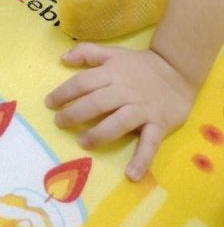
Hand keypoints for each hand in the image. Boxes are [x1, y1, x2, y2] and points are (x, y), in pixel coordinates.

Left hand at [46, 43, 195, 180]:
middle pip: (97, 102)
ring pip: (119, 122)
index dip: (65, 92)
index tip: (49, 103)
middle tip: (59, 123)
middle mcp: (125, 90)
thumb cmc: (138, 64)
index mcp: (112, 73)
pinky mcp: (159, 124)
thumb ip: (87, 52)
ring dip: (100, 134)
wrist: (177, 70)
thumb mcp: (112, 53)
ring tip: (83, 142)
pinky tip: (131, 175)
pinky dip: (141, 159)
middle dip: (75, 114)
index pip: (83, 82)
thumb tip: (63, 58)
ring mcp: (142, 108)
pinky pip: (150, 143)